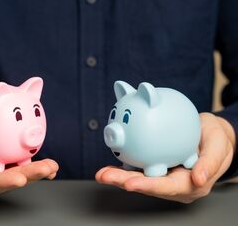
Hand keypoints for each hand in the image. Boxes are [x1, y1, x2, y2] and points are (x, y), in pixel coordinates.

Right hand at [0, 114, 58, 201]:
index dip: (2, 182)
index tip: (19, 177)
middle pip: (6, 181)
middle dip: (29, 176)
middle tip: (47, 169)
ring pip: (16, 173)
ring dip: (36, 171)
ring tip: (51, 166)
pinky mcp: (0, 163)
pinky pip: (17, 164)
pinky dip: (32, 163)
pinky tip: (47, 162)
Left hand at [96, 112, 235, 202]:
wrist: (209, 135)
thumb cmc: (216, 141)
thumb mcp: (220, 146)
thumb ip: (211, 162)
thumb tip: (198, 178)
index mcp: (189, 183)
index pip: (166, 187)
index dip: (147, 186)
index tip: (130, 183)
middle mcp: (173, 183)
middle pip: (147, 184)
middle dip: (124, 182)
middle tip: (105, 176)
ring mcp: (163, 175)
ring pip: (139, 177)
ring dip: (118, 176)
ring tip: (102, 173)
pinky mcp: (156, 166)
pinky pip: (138, 167)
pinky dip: (123, 166)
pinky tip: (110, 164)